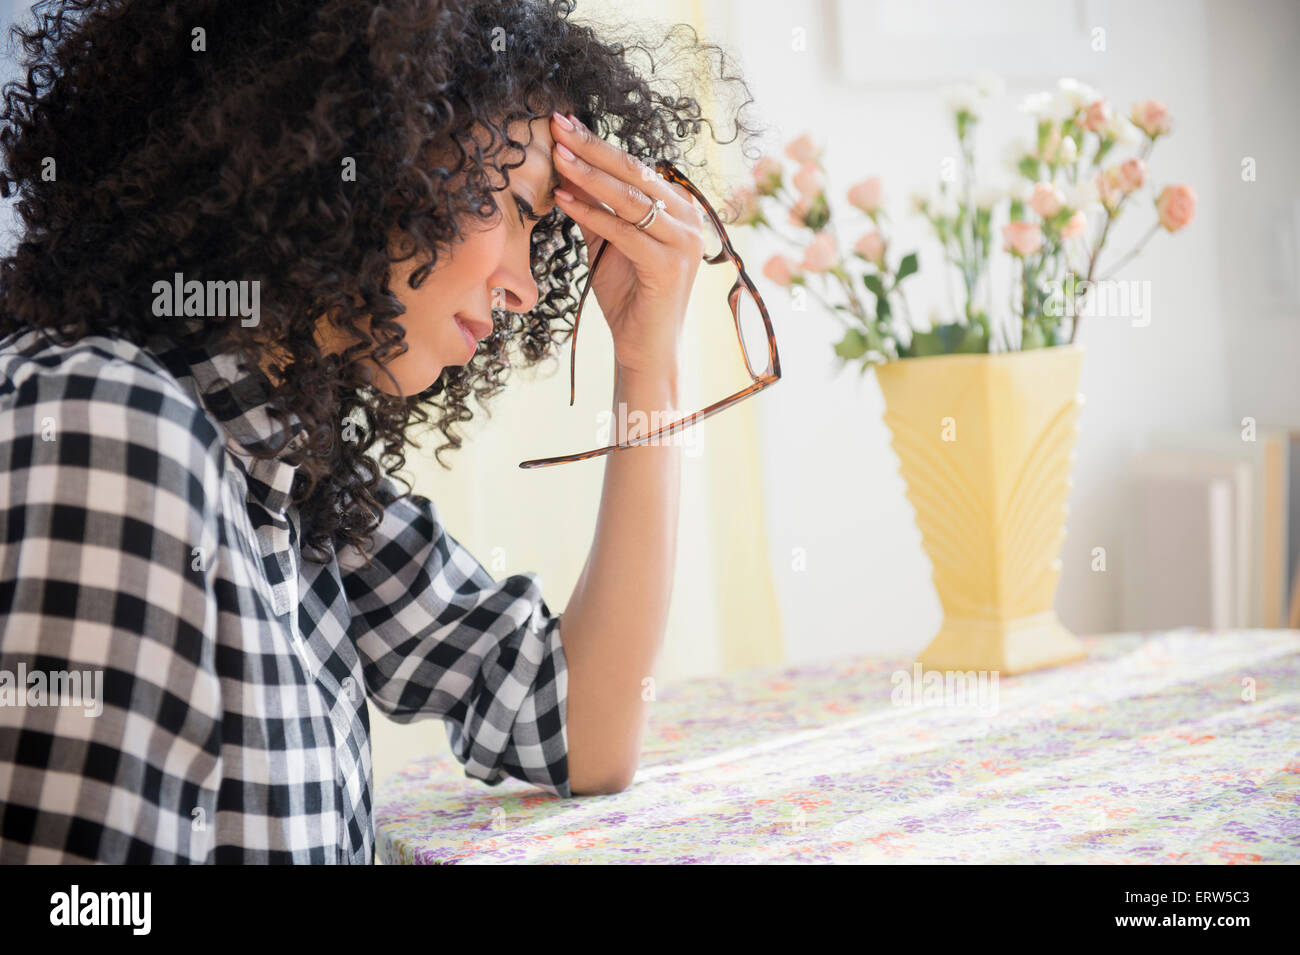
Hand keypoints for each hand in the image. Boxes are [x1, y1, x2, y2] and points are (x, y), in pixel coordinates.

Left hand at [550, 112, 706, 378]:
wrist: (644, 347)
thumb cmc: (629, 296)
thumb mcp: (606, 242)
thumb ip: (592, 207)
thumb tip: (564, 166)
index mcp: (678, 208)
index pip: (634, 167)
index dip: (597, 145)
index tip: (562, 123)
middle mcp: (688, 219)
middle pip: (634, 173)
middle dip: (592, 148)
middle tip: (558, 125)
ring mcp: (684, 242)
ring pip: (631, 199)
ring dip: (589, 176)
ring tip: (557, 156)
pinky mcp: (671, 265)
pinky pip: (625, 232)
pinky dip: (592, 214)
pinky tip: (564, 200)